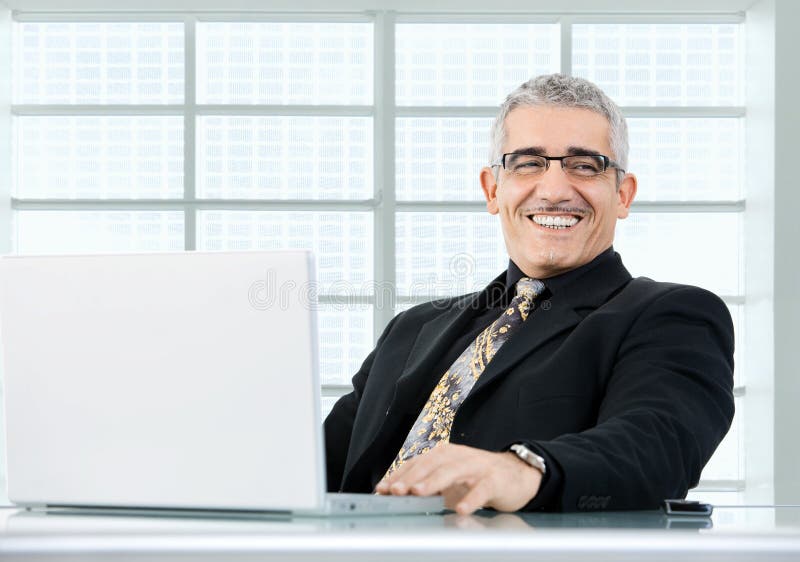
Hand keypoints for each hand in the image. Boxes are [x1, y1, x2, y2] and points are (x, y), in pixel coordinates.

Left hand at [374, 443, 542, 514]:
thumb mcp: (449, 480)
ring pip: (452, 471)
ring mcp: (476, 467)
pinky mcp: (494, 480)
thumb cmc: (476, 478)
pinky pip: (482, 488)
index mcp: (444, 455)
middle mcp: (458, 456)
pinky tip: (462, 509)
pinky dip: (471, 498)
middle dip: (411, 477)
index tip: (381, 489)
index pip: (417, 463)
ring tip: (418, 493)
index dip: (399, 475)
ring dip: (434, 482)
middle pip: (431, 464)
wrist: (515, 474)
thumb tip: (396, 497)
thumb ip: (427, 486)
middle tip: (395, 490)